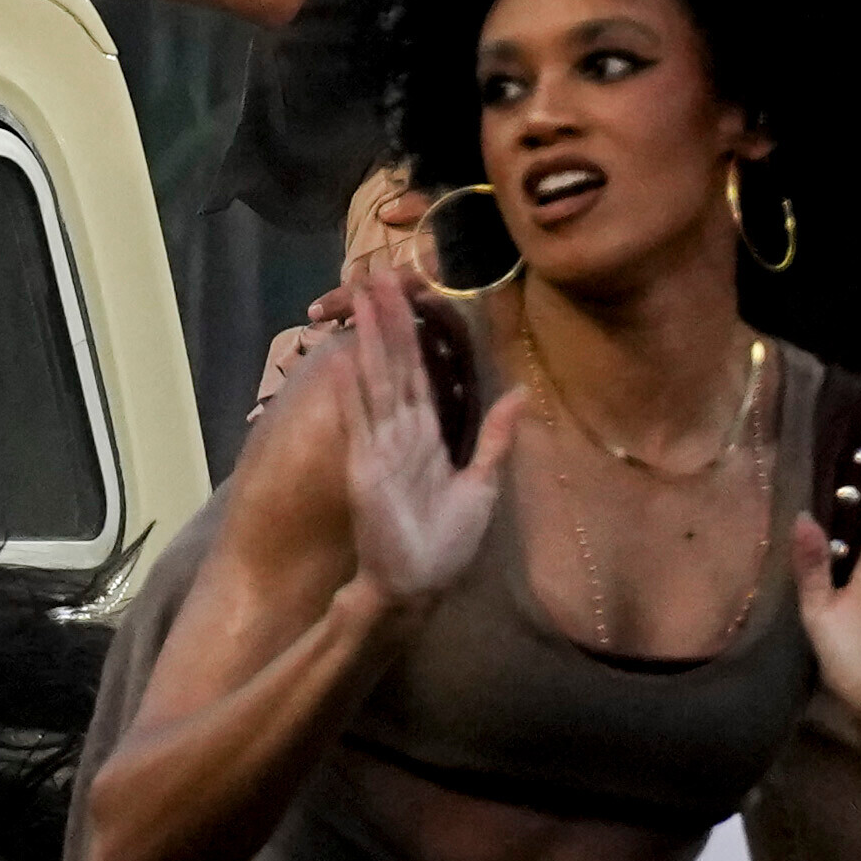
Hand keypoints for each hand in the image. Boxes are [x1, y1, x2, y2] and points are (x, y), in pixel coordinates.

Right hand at [329, 288, 514, 616]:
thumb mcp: (483, 484)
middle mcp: (400, 432)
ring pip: (376, 383)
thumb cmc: (447, 543)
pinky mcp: (366, 469)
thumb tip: (518, 393)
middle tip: (377, 275)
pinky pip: (359, 425)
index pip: (419, 372)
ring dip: (368, 341)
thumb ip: (496, 438)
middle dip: (387, 321)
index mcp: (426, 434)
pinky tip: (341, 361)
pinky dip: (350, 394)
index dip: (414, 333)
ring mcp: (379, 447)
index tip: (408, 294)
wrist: (419, 585)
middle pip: (394, 365)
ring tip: (360, 300)